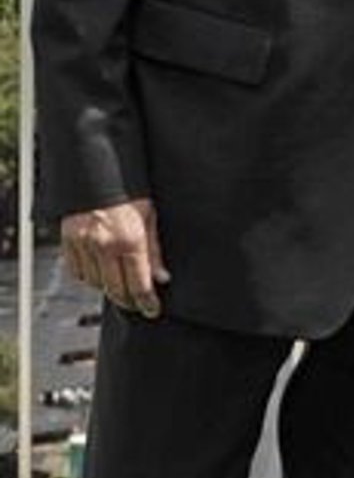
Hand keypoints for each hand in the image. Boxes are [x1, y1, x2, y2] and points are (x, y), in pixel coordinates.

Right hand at [61, 198, 170, 318]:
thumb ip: (155, 249)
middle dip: (129, 301)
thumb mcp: (150, 215)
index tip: (152, 310)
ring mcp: (83, 244)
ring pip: (95, 284)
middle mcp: (104, 245)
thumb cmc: (128, 187)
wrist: (98, 166)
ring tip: (120, 284)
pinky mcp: (68, 241)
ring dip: (109, 288)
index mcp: (130, 239)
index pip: (139, 284)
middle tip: (138, 304)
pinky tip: (100, 271)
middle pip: (116, 290)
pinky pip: (77, 272)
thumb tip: (161, 277)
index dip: (147, 302)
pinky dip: (89, 276)